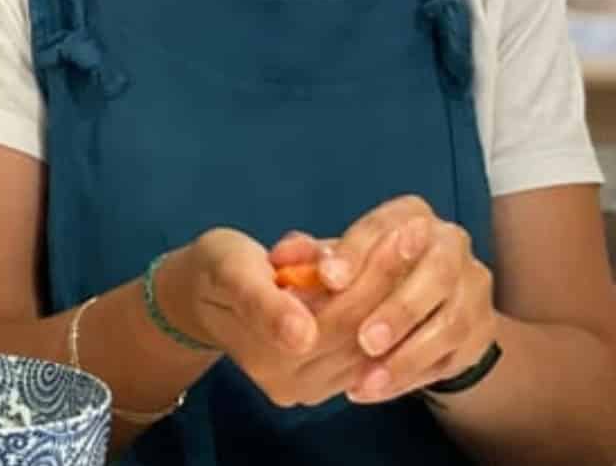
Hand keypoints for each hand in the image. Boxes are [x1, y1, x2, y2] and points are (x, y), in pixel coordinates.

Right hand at [164, 227, 400, 408]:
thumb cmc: (215, 269)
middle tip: (418, 231)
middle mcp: (295, 386)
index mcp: (270, 361)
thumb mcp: (231, 271)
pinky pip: (367, 346)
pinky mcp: (325, 382)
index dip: (373, 274)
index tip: (400, 230)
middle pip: (360, 331)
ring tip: (413, 245)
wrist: (201, 294)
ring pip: (372, 339)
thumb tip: (300, 335)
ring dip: (394, 291)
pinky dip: (383, 307)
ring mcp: (312, 389)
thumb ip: (263, 303)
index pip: (339, 318)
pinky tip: (395, 272)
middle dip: (389, 278)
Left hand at [274, 196, 498, 402]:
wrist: (412, 300)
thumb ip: (307, 254)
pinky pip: (454, 358)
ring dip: (408, 355)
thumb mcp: (333, 256)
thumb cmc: (361, 269)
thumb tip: (282, 257)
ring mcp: (474, 287)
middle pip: (437, 273)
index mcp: (411, 215)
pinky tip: (375, 389)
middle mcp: (451, 243)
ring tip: (364, 380)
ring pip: (452, 323)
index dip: (358, 252)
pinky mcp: (483, 330)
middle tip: (361, 339)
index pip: (388, 226)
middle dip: (398, 309)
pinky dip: (413, 377)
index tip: (329, 279)